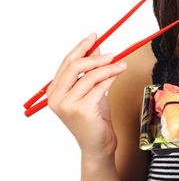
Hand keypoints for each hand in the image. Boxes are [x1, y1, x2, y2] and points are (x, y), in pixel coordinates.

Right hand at [46, 33, 126, 158]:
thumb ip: (90, 70)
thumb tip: (96, 47)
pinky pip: (100, 86)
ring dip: (109, 67)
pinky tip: (119, 74)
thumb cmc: (94, 117)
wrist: (97, 144)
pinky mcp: (82, 110)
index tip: (94, 36)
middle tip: (112, 53)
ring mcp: (67, 105)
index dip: (81, 47)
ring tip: (122, 64)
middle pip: (74, 66)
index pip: (66, 62)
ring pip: (90, 76)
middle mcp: (56, 98)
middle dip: (95, 56)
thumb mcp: (92, 89)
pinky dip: (111, 77)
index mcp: (54, 91)